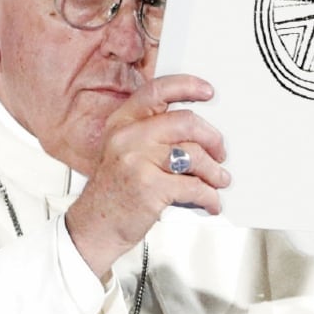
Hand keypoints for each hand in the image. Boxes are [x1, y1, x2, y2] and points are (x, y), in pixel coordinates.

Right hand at [65, 74, 229, 278]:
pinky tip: (210, 201)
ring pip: (194, 155)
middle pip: (185, 122)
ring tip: (218, 180)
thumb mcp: (121, 151)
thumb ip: (150, 134)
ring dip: (214, 171)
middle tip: (219, 151)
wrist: (94, 227)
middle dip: (211, 137)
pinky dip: (209, 196)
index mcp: (121, 123)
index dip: (186, 86)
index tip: (206, 91)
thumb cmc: (112, 192)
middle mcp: (128, 138)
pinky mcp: (150, 189)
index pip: (156, 91)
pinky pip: (194, 187)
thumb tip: (194, 130)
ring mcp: (137, 162)